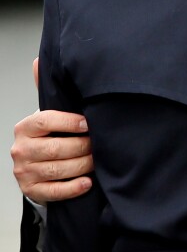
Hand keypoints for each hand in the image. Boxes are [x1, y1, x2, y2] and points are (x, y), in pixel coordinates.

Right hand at [11, 60, 93, 202]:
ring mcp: (25, 172)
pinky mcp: (32, 191)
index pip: (45, 120)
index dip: (69, 122)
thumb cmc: (49, 135)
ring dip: (83, 165)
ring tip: (98, 160)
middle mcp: (21, 149)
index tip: (88, 123)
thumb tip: (39, 60)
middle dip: (83, 146)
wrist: (36, 166)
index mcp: (25, 127)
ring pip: (58, 169)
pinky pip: (54, 191)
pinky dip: (73, 188)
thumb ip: (47, 91)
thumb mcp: (47, 112)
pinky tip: (87, 182)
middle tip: (100, 143)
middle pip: (56, 148)